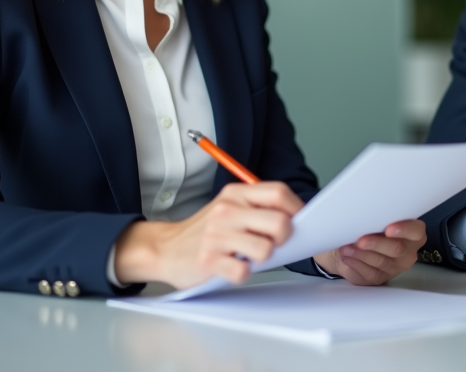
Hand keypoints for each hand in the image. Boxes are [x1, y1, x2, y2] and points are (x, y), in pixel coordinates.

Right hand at [113, 182, 302, 288]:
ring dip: (263, 259)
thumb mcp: (230, 208)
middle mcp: (227, 211)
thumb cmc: (206, 231)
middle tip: (273, 244)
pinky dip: (243, 273)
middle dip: (284, 239)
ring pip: (265, 250)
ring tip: (248, 256)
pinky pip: (243, 272)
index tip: (299, 221)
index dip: (296, 208)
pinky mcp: (208, 260)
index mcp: (235, 194)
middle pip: (280, 223)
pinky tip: (233, 267)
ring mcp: (217, 235)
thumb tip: (297, 219)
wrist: (166, 248)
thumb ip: (258, 208)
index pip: (278, 193)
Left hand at [313, 219, 425, 285]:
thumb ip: (379, 219)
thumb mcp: (377, 220)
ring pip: (380, 262)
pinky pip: (369, 272)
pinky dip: (356, 263)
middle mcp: (407, 253)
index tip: (389, 229)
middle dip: (377, 244)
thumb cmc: (371, 228)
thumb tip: (367, 214)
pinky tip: (347, 256)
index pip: (416, 231)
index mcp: (412, 234)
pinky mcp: (380, 278)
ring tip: (347, 248)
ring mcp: (394, 268)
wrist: (357, 246)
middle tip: (361, 240)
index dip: (404, 230)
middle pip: (397, 249)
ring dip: (361, 254)